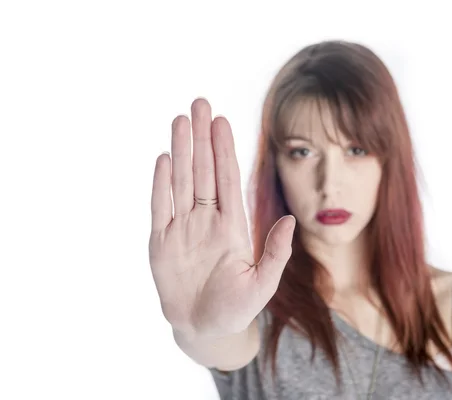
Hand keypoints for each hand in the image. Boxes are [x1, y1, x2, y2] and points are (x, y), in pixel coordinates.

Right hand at [149, 98, 295, 337]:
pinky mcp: (161, 244)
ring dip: (180, 151)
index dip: (224, 150)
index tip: (223, 121)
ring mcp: (182, 229)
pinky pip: (161, 208)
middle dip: (201, 138)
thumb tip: (290, 220)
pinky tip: (164, 159)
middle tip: (200, 103)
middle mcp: (206, 221)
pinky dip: (161, 184)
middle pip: (203, 171)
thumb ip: (275, 253)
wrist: (205, 329)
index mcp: (232, 227)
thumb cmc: (236, 309)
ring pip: (181, 182)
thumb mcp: (262, 284)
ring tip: (180, 120)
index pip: (227, 179)